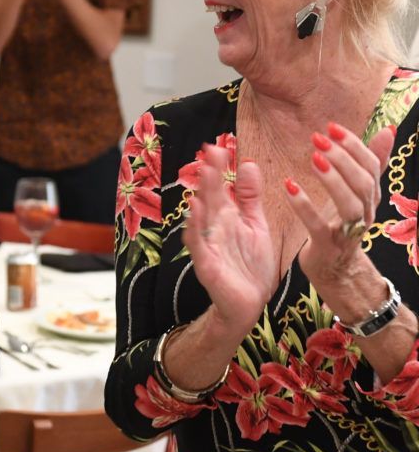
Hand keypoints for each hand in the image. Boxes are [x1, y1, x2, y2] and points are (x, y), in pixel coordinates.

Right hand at [183, 144, 278, 330]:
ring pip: (202, 217)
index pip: (222, 187)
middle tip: (210, 151)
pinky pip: (199, 244)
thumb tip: (249, 164)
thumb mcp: (255, 225)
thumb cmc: (250, 266)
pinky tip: (195, 211)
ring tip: (204, 174)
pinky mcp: (207, 264)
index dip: (220, 168)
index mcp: (227, 217)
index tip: (219, 146)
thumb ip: (250, 198)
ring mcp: (208, 245)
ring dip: (202, 195)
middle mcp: (214, 227)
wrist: (249, 304)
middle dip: (210, 175)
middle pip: (211, 197)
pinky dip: (195, 227)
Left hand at [285, 123, 394, 297]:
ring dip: (332, 179)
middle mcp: (365, 213)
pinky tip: (289, 186)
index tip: (332, 126)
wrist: (335, 267)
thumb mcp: (357, 192)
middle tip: (319, 138)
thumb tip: (387, 130)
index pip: (371, 167)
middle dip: (343, 158)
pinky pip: (318, 225)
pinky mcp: (327, 246)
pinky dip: (304, 206)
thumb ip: (371, 163)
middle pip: (363, 183)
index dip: (354, 145)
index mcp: (370, 197)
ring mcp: (348, 231)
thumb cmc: (342, 223)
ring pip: (350, 205)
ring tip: (313, 158)